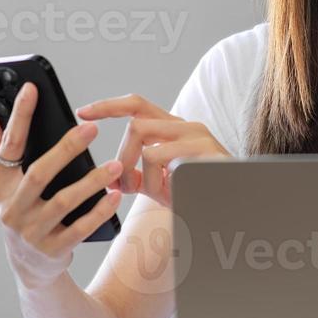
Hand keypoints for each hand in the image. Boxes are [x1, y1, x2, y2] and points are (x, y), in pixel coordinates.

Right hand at [0, 83, 124, 290]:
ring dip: (91, 181)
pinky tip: (114, 195)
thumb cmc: (22, 210)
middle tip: (92, 128)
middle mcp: (11, 209)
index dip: (19, 117)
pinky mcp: (53, 249)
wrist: (31, 265)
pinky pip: (81, 228)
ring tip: (113, 164)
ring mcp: (31, 232)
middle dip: (65, 148)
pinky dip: (99, 210)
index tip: (32, 90)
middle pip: (39, 173)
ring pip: (64, 201)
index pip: (8, 145)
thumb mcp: (6, 183)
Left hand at [75, 93, 229, 207]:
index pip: (137, 105)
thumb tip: (112, 178)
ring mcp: (199, 138)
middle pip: (136, 125)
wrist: (235, 212)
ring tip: (154, 195)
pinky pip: (160, 161)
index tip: (82, 112)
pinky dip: (156, 184)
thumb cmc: (199, 197)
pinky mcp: (205, 153)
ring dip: (140, 175)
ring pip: (146, 144)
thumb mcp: (163, 186)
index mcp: (175, 129)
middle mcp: (188, 127)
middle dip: (121, 159)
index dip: (108, 106)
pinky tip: (172, 196)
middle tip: (123, 187)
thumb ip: (139, 176)